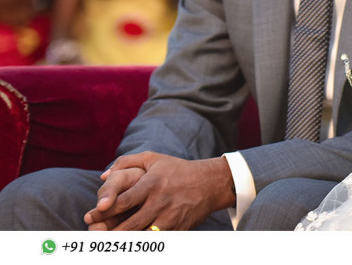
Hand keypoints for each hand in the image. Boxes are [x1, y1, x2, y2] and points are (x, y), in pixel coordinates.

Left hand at [84, 153, 234, 230]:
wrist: (211, 182)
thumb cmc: (177, 169)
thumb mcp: (153, 159)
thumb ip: (126, 162)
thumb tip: (102, 176)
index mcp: (152, 183)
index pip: (123, 200)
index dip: (104, 210)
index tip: (89, 215)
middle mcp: (160, 201)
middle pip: (129, 225)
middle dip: (108, 233)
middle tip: (92, 236)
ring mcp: (170, 217)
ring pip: (141, 237)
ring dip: (123, 243)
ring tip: (107, 244)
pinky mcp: (178, 229)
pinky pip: (157, 242)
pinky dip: (143, 245)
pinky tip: (132, 245)